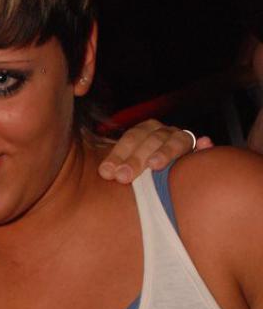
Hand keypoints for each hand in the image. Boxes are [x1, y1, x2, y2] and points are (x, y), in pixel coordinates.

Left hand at [98, 119, 212, 182]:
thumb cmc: (136, 171)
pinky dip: (205, 145)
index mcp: (144, 132)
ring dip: (165, 151)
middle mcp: (163, 132)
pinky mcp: (200, 149)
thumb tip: (104, 172)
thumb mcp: (123, 165)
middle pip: (151, 140)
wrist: (170, 175)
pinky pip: (204, 146)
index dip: (118, 154)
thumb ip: (115, 166)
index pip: (131, 138)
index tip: (106, 172)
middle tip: (123, 177)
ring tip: (154, 165)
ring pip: (176, 140)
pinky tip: (204, 145)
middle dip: (136, 158)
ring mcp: (181, 140)